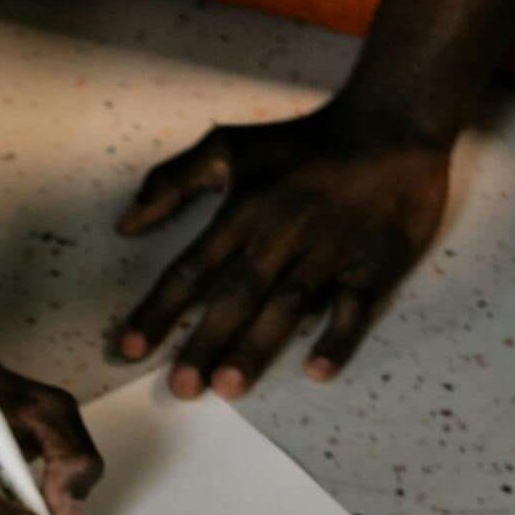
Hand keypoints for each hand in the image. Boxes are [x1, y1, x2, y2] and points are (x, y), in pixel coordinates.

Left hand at [114, 103, 453, 394]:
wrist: (390, 125)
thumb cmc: (302, 142)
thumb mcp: (228, 146)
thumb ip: (172, 182)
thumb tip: (124, 224)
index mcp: (243, 211)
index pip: (191, 270)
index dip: (158, 311)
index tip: (128, 351)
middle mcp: (282, 235)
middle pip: (235, 296)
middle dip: (205, 342)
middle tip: (181, 389)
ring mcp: (330, 251)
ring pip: (287, 305)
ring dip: (258, 346)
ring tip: (230, 387)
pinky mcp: (374, 262)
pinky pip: (355, 305)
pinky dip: (338, 337)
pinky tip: (318, 370)